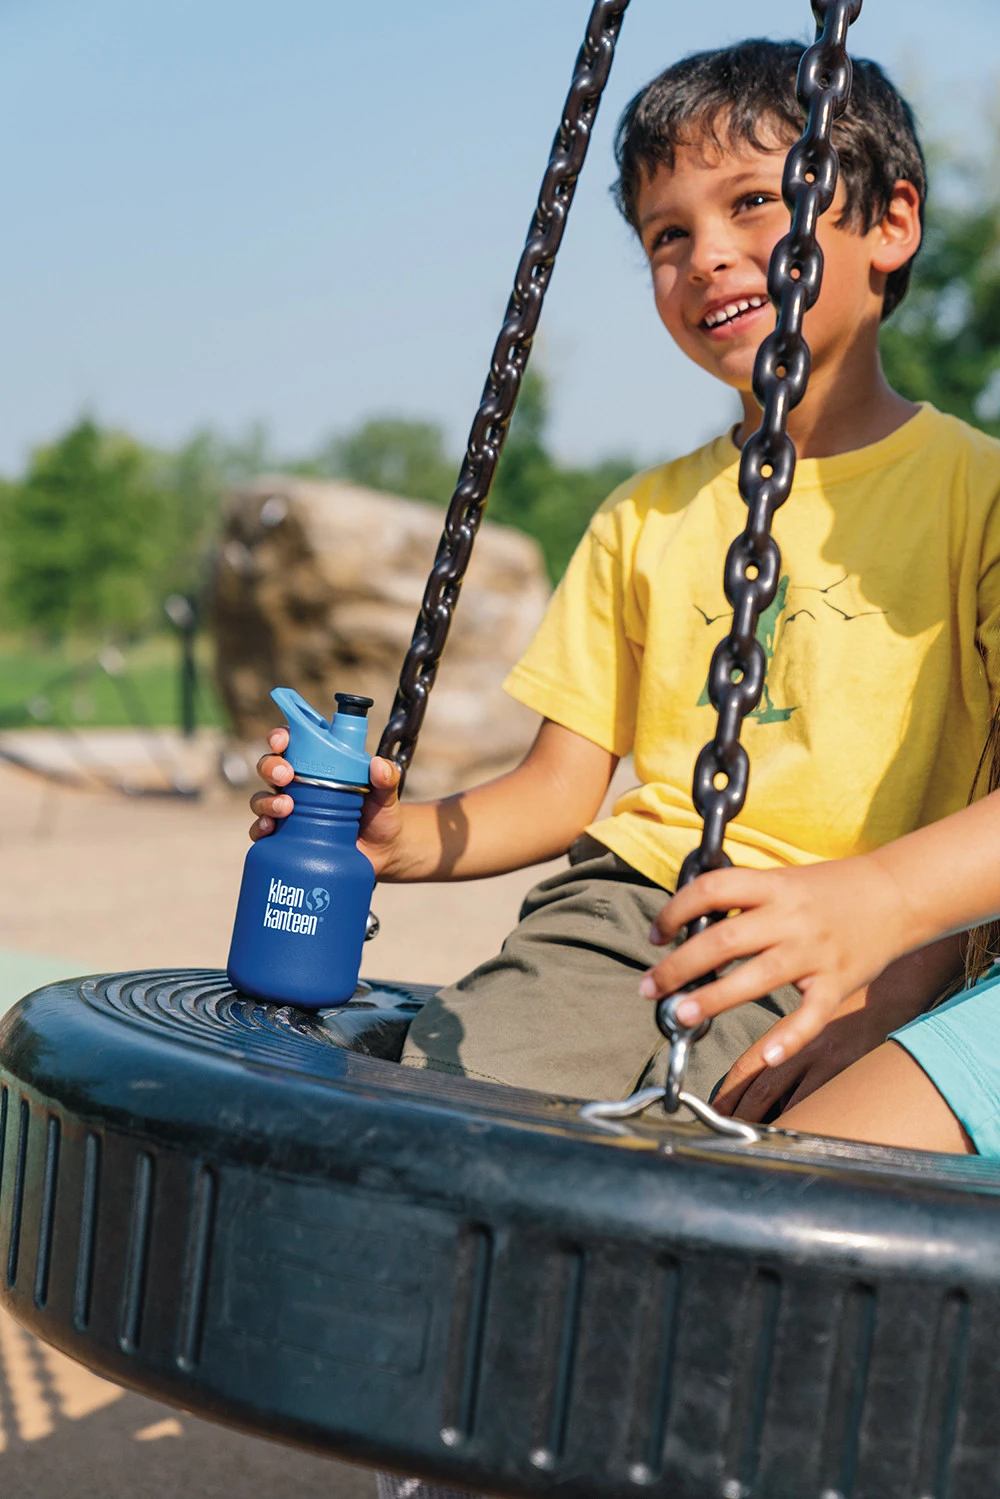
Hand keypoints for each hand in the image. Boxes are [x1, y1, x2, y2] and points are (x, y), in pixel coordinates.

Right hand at [248, 726, 402, 876]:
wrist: (382, 854)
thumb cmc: (380, 816)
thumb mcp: (386, 795)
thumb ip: (387, 777)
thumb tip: (378, 766)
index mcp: (318, 766)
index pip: (292, 743)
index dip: (280, 737)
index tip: (283, 741)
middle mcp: (298, 786)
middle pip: (269, 767)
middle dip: (270, 766)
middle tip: (285, 775)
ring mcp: (289, 812)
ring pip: (261, 798)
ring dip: (266, 800)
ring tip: (286, 807)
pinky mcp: (286, 838)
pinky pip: (261, 831)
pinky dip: (260, 828)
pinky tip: (270, 828)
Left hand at [640, 855, 914, 1068]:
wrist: (895, 894)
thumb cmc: (830, 889)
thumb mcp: (783, 879)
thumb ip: (743, 901)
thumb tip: (689, 926)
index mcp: (773, 886)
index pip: (712, 890)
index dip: (676, 910)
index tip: (656, 935)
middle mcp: (791, 917)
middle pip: (725, 940)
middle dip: (679, 965)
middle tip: (649, 987)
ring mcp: (815, 952)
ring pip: (757, 978)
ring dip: (712, 998)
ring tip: (679, 1013)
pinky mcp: (837, 983)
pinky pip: (810, 1016)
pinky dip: (788, 1038)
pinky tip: (766, 1057)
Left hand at [713, 987, 886, 1120]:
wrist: (892, 994)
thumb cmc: (849, 1009)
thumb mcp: (810, 1018)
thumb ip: (787, 1044)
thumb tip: (766, 1084)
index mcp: (788, 1029)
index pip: (748, 1064)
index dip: (729, 1090)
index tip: (715, 1110)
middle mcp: (804, 1045)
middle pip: (762, 1088)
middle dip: (741, 1113)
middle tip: (727, 1132)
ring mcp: (829, 1062)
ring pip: (790, 1103)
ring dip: (770, 1123)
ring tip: (755, 1140)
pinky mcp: (852, 1075)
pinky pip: (822, 1107)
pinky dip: (806, 1121)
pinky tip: (798, 1133)